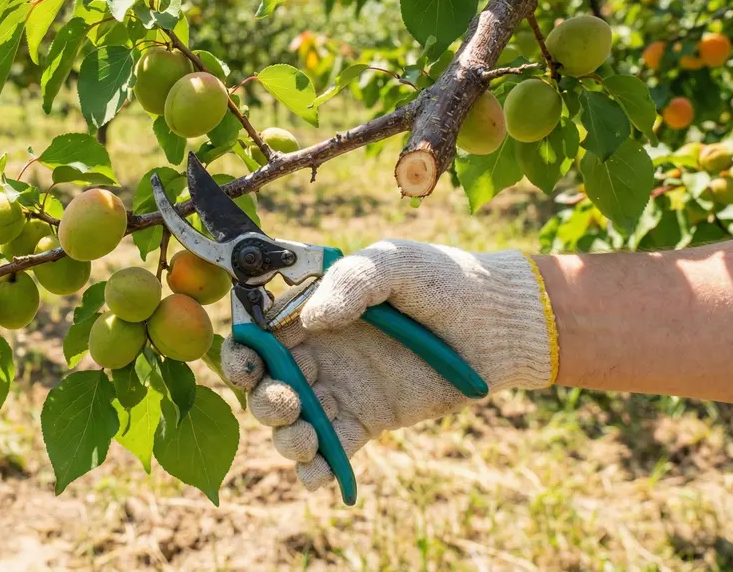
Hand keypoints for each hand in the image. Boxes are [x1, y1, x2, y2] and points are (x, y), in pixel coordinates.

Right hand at [221, 240, 556, 489]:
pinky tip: (318, 471)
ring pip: (290, 423)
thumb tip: (313, 320)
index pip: (256, 335)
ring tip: (305, 437)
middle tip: (284, 400)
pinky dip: (316, 469)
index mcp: (308, 313)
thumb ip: (349, 282)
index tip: (247, 364)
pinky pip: (330, 452)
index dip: (240, 353)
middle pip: (263, 385)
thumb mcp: (391, 262)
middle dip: (261, 398)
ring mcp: (338, 390)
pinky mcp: (365, 423)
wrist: (493, 323)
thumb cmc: (439, 279)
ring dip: (285, 437)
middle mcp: (315, 354)